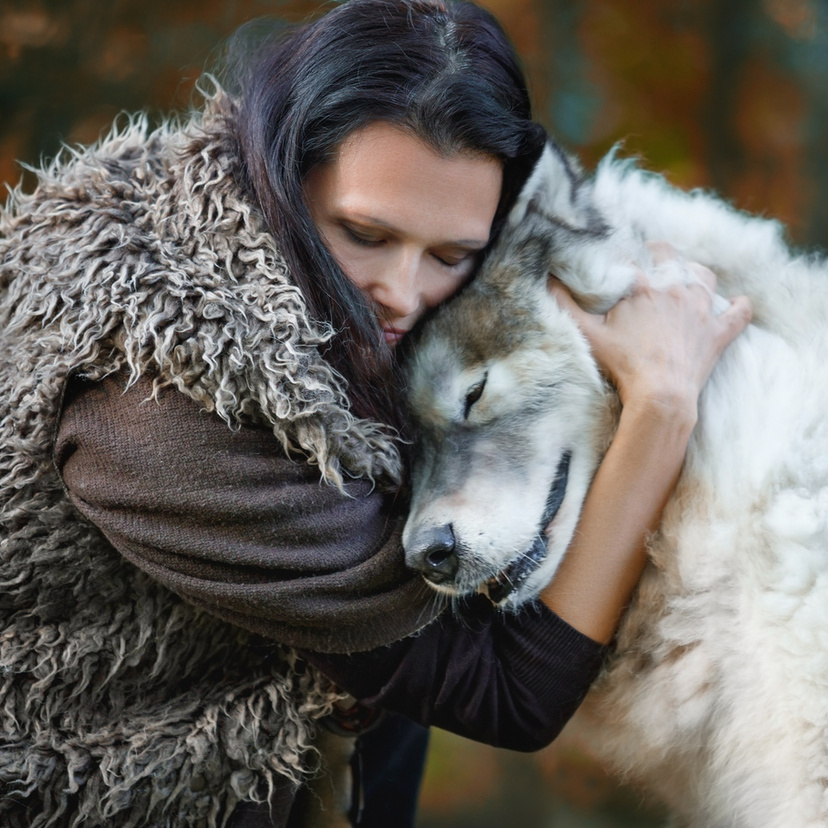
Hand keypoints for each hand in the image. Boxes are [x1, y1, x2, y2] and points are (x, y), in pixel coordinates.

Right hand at [549, 243, 751, 419]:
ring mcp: (701, 310)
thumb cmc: (623, 366)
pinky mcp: (718, 333)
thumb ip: (564, 305)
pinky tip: (737, 305)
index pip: (631, 257)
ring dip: (694, 274)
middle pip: (670, 255)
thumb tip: (546, 279)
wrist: (662, 396)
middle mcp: (676, 289)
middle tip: (648, 262)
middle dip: (658, 254)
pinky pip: (738, 313)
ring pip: (704, 276)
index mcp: (643, 286)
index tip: (614, 262)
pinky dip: (738, 308)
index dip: (621, 257)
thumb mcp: (587, 335)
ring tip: (683, 280)